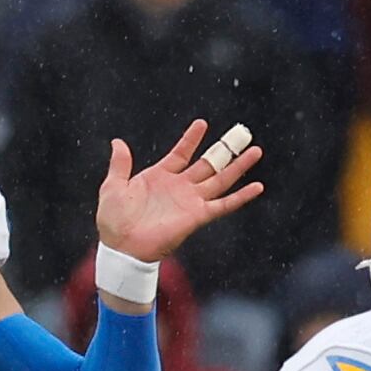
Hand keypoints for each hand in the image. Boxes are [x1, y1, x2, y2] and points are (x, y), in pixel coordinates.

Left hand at [97, 118, 264, 261]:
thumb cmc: (113, 221)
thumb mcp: (113, 186)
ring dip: (238, 166)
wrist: (121, 248)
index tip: (202, 123)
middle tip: (242, 134)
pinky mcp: (197, 216)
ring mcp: (190, 201)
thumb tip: (118, 142)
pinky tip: (257, 187)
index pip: (181, 153)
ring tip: (256, 151)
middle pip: (208, 164)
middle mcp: (179, 187)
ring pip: (220, 179)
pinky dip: (241, 197)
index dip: (191, 139)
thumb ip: (120, 164)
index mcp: (160, 177)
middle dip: (225, 149)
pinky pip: (223, 205)